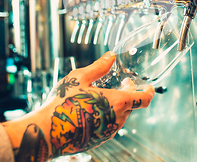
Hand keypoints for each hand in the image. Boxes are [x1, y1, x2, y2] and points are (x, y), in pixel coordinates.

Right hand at [3, 51, 154, 161]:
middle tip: (121, 84)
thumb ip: (99, 66)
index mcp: (118, 102)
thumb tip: (111, 56)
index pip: (143, 99)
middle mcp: (117, 119)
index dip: (149, 92)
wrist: (47, 132)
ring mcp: (108, 131)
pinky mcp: (98, 140)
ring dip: (117, 105)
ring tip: (103, 96)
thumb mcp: (80, 77)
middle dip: (129, 94)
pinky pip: (109, 126)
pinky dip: (106, 116)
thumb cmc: (63, 104)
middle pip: (132, 105)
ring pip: (121, 116)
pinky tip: (91, 110)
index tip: (149, 87)